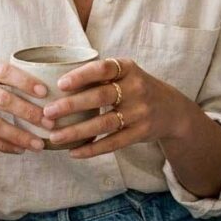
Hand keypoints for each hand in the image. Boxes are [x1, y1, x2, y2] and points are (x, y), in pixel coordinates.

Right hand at [0, 53, 54, 153]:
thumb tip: (29, 83)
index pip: (3, 71)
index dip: (24, 81)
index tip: (44, 92)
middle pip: (1, 98)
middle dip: (28, 112)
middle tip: (49, 122)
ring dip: (18, 135)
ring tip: (37, 143)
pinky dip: (1, 144)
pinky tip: (17, 149)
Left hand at [41, 57, 188, 158]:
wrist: (172, 111)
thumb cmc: (135, 88)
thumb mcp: (125, 73)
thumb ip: (99, 75)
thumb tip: (54, 80)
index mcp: (128, 68)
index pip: (103, 69)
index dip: (81, 76)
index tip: (59, 84)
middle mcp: (136, 88)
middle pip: (100, 97)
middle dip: (71, 105)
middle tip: (47, 113)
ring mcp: (140, 112)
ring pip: (104, 123)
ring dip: (76, 131)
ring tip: (54, 137)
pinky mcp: (140, 133)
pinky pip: (113, 143)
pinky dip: (92, 149)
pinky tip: (73, 152)